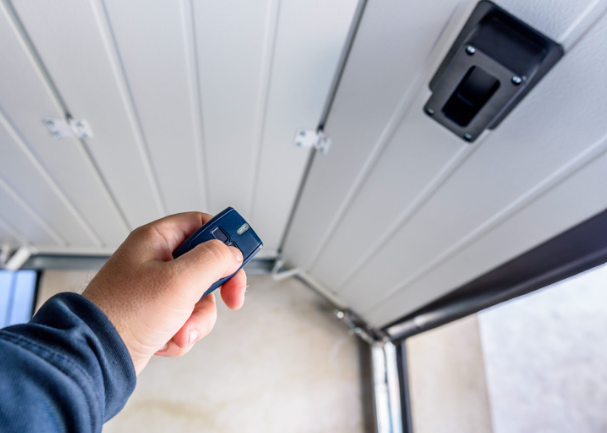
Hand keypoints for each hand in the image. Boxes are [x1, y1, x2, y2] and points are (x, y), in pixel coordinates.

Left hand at [82, 212, 246, 374]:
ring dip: (197, 318)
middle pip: (206, 265)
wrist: (96, 357)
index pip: (201, 224)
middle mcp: (155, 261)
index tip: (242, 255)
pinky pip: (187, 319)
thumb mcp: (179, 280)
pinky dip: (182, 333)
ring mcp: (156, 290)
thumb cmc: (125, 314)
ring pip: (200, 297)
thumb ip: (213, 260)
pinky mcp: (156, 315)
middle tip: (231, 299)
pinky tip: (166, 340)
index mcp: (156, 240)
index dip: (225, 238)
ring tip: (179, 330)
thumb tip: (232, 253)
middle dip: (216, 290)